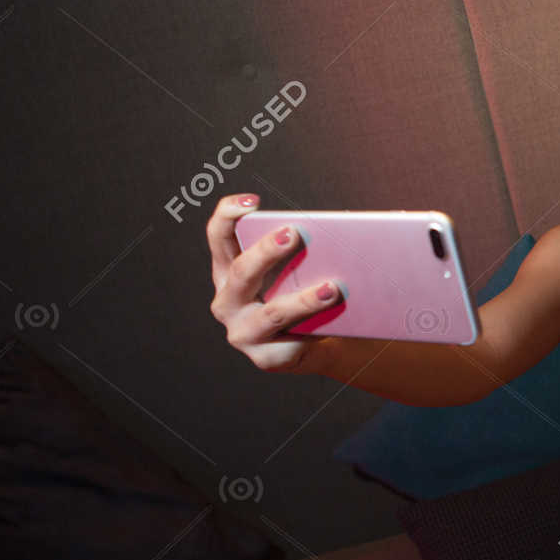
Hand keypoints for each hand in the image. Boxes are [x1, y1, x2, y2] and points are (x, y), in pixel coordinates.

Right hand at [207, 194, 339, 373]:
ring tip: (332, 287)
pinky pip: (292, 341)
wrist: (320, 342)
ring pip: (272, 312)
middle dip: (267, 251)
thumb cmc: (305, 292)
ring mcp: (242, 332)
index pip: (219, 236)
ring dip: (303, 299)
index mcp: (229, 270)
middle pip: (242, 271)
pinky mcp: (265, 358)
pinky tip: (336, 320)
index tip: (253, 202)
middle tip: (295, 234)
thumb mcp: (297, 269)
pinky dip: (316, 328)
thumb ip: (303, 248)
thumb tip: (340, 225)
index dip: (229, 215)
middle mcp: (227, 301)